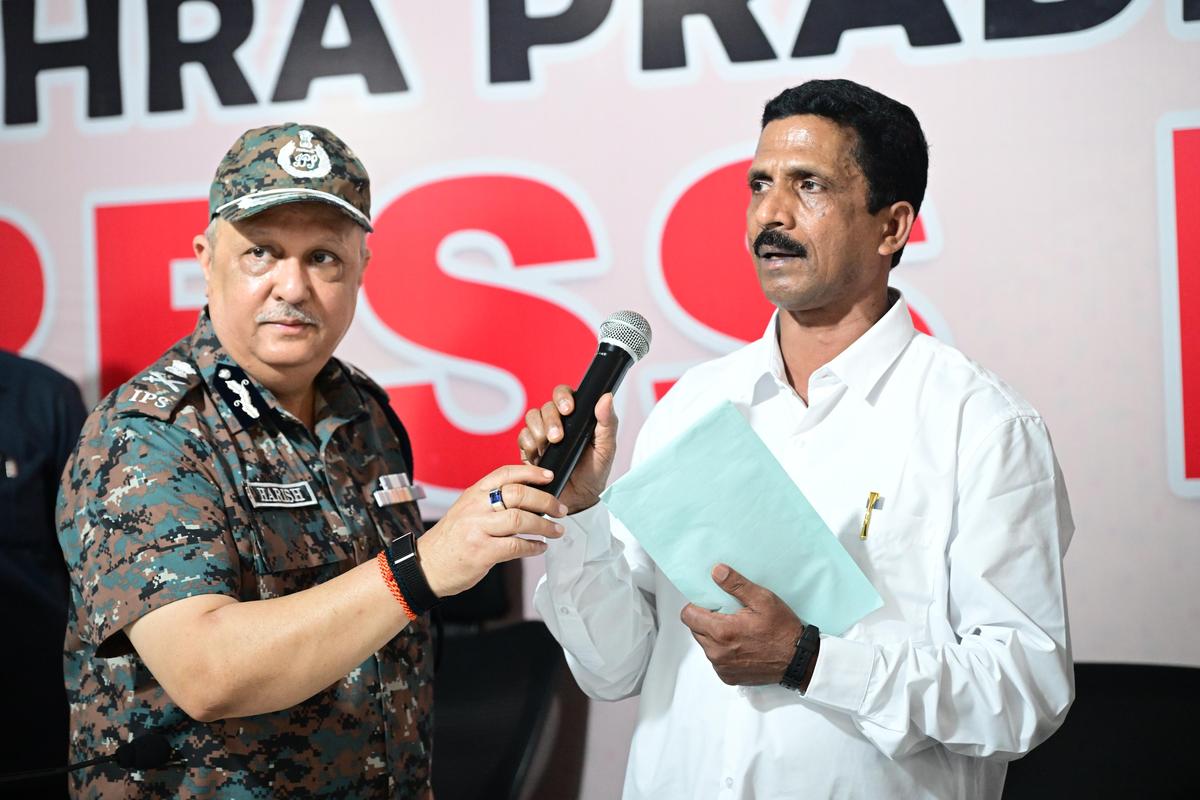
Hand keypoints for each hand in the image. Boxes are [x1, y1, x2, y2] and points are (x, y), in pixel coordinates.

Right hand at [416, 464, 566, 597]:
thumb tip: (527, 498)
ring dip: (544, 526)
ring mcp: (477, 530)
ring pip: (520, 520)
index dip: (531, 473)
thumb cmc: (450, 540)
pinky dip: (533, 547)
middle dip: (546, 501)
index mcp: (473, 494)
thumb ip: (490, 501)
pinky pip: (515, 547)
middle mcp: (475, 508)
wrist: (426, 566)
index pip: (505, 473)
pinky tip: (540, 547)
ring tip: (556, 530)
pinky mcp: (481, 552)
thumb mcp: (466, 511)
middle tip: (560, 509)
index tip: (549, 477)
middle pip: (518, 495)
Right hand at [516, 386, 617, 513]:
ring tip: (549, 447)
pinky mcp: (530, 449)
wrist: (579, 499)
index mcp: (576, 416)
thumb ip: (608, 423)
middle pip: (545, 407)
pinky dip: (529, 444)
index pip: (563, 394)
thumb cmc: (595, 471)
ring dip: (538, 431)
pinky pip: (523, 438)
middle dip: (550, 420)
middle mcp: (557, 422)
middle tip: (557, 438)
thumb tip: (607, 398)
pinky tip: (540, 456)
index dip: (562, 397)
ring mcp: (542, 435)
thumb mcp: (606, 448)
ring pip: (531, 418)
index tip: (568, 409)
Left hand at [680, 564, 806, 686]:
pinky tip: (741, 646)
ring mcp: (722, 667)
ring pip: (705, 646)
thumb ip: (736, 584)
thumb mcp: (763, 600)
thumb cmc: (782, 630)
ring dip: (714, 637)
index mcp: (722, 631)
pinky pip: (716, 660)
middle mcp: (717, 652)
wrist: (798, 660)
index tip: (712, 604)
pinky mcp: (728, 677)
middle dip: (706, 621)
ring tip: (737, 631)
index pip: (688, 615)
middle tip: (728, 616)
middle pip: (695, 630)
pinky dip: (724, 652)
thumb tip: (716, 571)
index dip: (697, 606)